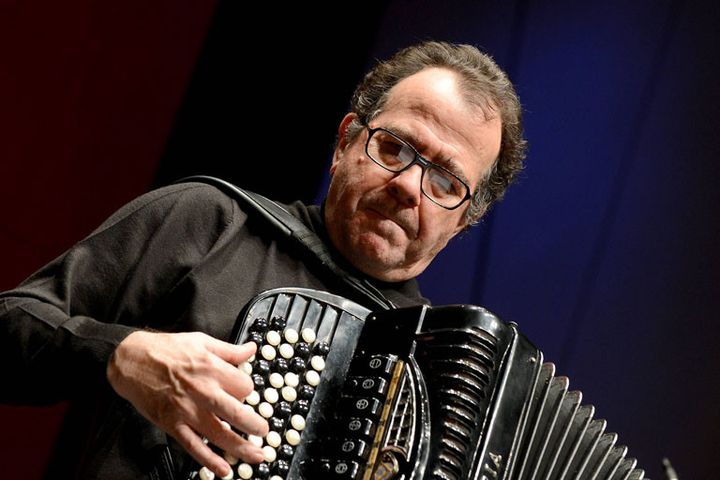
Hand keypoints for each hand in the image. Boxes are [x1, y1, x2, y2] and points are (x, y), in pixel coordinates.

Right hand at [107, 330, 267, 477]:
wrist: (132, 360)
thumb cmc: (167, 349)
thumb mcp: (202, 342)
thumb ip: (230, 350)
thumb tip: (252, 349)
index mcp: (212, 368)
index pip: (245, 386)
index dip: (248, 391)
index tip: (245, 394)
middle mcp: (203, 391)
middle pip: (238, 413)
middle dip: (255, 425)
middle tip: (264, 432)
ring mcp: (187, 410)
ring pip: (220, 434)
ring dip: (241, 448)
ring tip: (257, 455)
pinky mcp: (172, 424)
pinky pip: (194, 446)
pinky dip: (209, 460)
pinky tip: (223, 470)